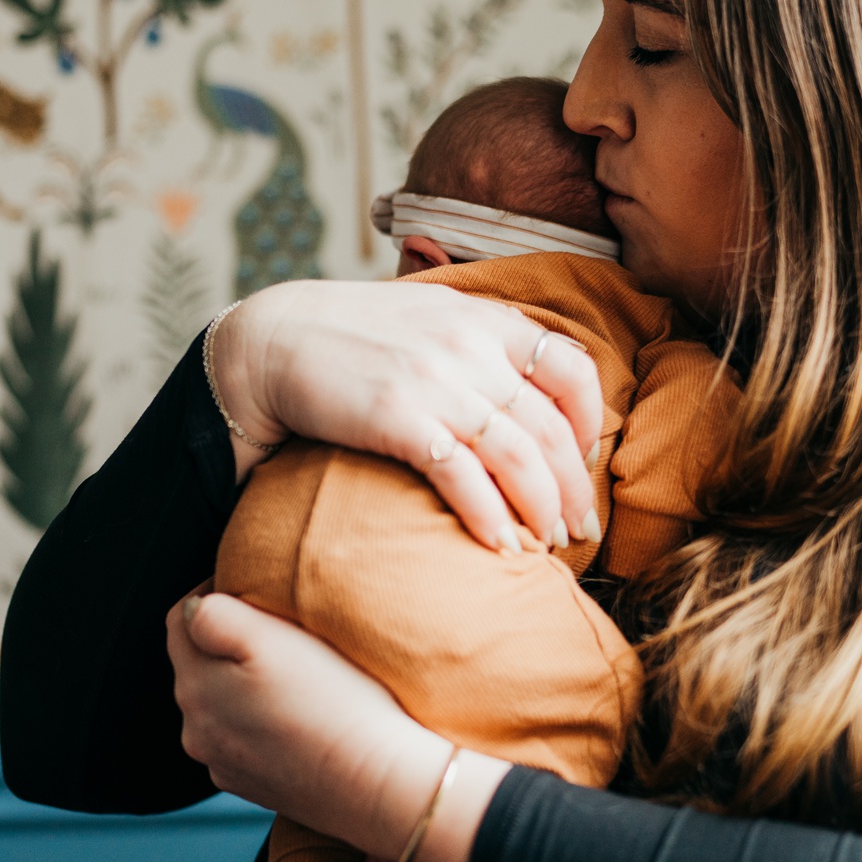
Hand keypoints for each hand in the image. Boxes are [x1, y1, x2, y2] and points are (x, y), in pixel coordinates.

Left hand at [170, 588, 511, 861]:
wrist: (380, 783)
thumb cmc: (334, 705)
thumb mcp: (273, 641)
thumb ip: (217, 616)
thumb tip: (195, 608)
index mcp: (196, 687)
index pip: (181, 620)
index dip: (215, 593)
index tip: (255, 590)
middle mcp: (197, 731)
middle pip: (198, 664)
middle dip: (228, 642)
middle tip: (282, 632)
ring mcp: (223, 763)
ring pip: (221, 703)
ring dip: (242, 684)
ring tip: (294, 677)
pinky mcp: (252, 785)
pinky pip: (243, 739)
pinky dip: (260, 722)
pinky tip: (298, 718)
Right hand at [209, 280, 604, 554]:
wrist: (271, 342)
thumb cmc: (352, 337)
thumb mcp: (429, 315)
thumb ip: (479, 341)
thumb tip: (524, 388)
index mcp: (486, 320)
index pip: (572, 368)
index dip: (590, 422)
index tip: (585, 461)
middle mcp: (471, 347)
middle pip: (550, 427)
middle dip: (572, 486)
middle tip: (579, 527)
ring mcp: (437, 382)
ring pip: (518, 456)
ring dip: (541, 509)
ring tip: (549, 544)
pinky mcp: (400, 419)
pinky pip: (463, 478)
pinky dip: (490, 517)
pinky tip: (500, 546)